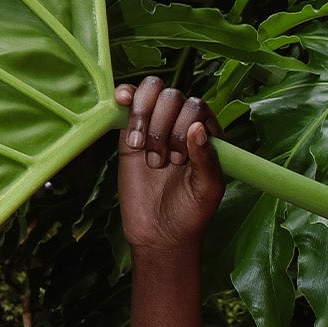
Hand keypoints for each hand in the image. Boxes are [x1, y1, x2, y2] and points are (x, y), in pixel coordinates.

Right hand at [115, 75, 223, 261]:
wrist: (159, 233)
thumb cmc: (190, 213)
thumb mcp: (207, 190)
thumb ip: (206, 159)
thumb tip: (197, 127)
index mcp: (207, 136)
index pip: (196, 107)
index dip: (183, 126)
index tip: (178, 160)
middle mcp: (183, 124)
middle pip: (172, 97)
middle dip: (162, 127)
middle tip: (160, 162)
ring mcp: (157, 124)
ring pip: (151, 93)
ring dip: (143, 116)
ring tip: (141, 149)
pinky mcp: (131, 131)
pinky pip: (128, 100)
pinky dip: (125, 95)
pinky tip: (120, 100)